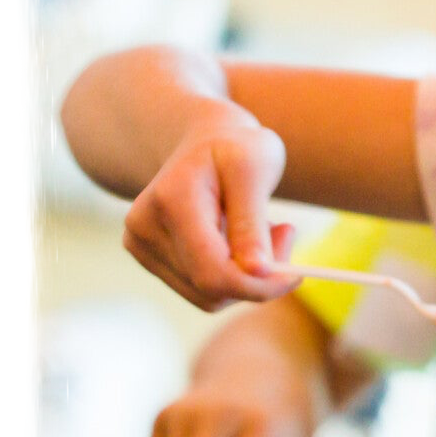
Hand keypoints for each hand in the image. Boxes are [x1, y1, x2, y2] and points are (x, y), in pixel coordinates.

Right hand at [121, 115, 300, 311]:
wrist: (201, 140)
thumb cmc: (236, 148)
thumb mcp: (255, 170)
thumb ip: (252, 223)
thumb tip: (256, 271)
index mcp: (171, 201)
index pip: (214, 273)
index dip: (259, 286)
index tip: (295, 274)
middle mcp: (144, 227)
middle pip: (211, 289)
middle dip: (258, 278)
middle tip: (284, 235)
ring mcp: (140, 245)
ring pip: (208, 297)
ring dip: (245, 276)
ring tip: (260, 231)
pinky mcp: (148, 257)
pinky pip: (200, 290)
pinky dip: (229, 275)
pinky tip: (236, 241)